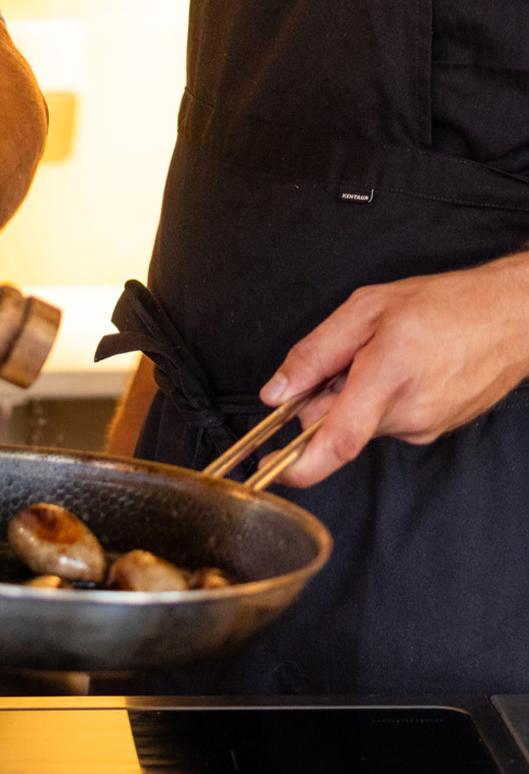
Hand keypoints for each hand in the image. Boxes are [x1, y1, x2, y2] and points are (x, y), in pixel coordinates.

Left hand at [257, 255, 528, 486]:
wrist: (509, 318)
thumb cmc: (445, 305)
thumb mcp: (367, 308)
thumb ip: (316, 352)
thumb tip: (277, 393)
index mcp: (388, 376)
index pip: (338, 440)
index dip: (299, 464)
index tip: (269, 468)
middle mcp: (408, 413)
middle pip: (339, 424)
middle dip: (327, 397)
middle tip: (348, 355)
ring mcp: (424, 428)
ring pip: (361, 422)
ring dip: (357, 394)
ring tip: (386, 354)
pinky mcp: (432, 431)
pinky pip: (386, 421)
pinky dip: (380, 399)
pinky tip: (403, 368)